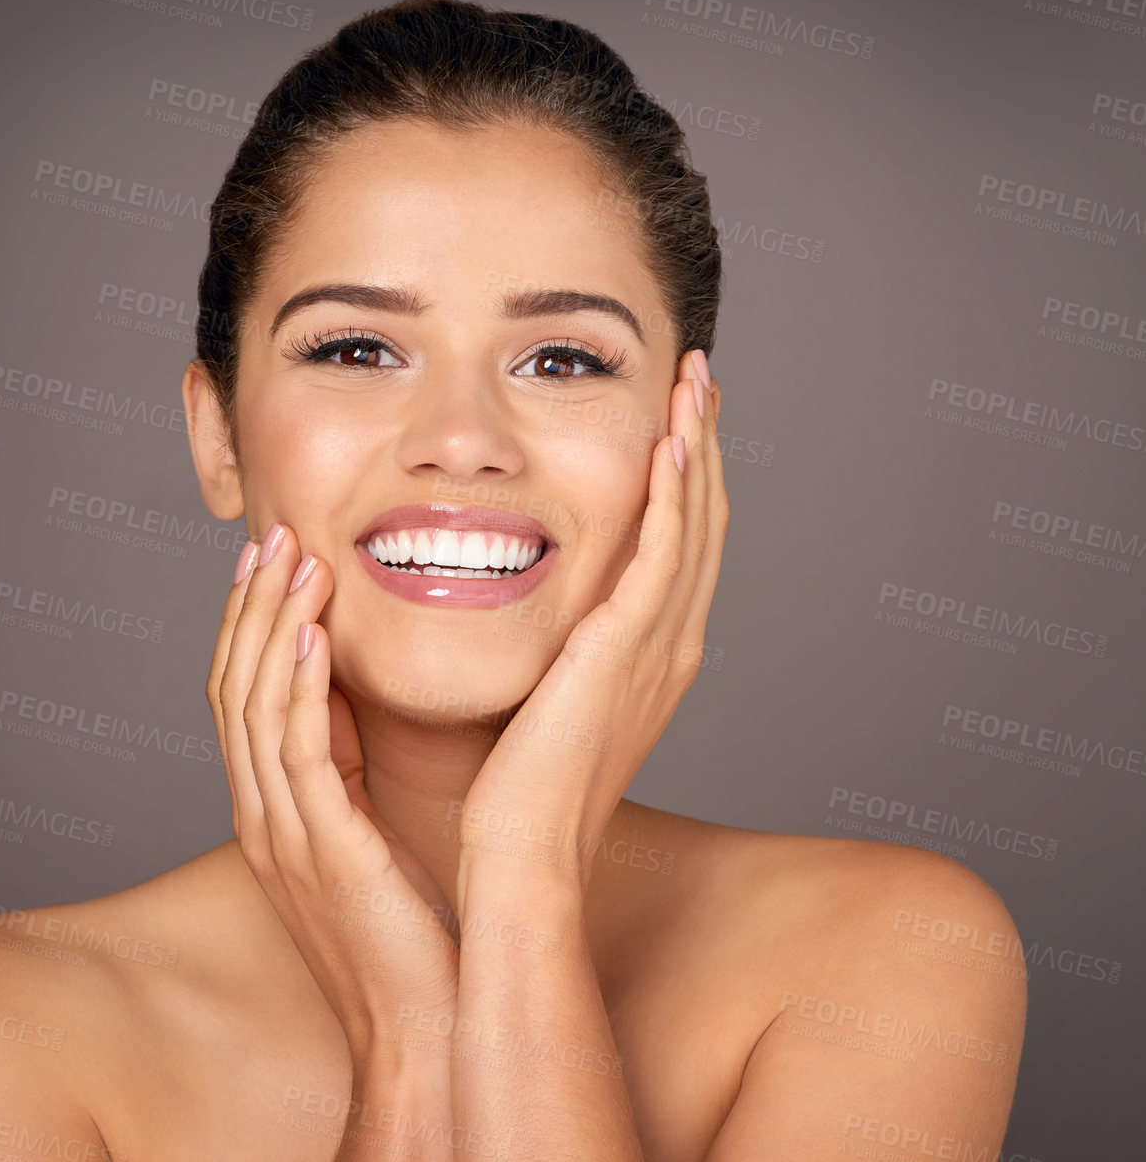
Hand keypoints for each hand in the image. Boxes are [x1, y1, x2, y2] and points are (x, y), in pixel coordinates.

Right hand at [206, 523, 459, 1062]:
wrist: (420, 1029)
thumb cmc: (404, 931)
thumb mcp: (362, 830)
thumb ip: (342, 764)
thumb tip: (344, 688)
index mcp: (268, 810)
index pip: (237, 696)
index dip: (246, 624)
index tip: (268, 561)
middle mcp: (261, 817)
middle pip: (232, 688)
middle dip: (248, 607)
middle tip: (269, 536)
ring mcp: (283, 836)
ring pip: (255, 708)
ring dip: (271, 627)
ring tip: (294, 560)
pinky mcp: (323, 851)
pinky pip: (298, 754)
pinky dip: (298, 688)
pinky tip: (311, 636)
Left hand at [460, 350, 727, 892]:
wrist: (523, 849)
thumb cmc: (521, 784)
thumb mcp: (552, 697)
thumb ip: (559, 645)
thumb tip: (537, 610)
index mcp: (654, 653)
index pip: (682, 542)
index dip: (686, 475)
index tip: (677, 415)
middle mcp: (672, 642)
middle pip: (704, 519)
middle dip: (703, 442)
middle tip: (700, 376)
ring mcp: (660, 644)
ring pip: (695, 522)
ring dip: (697, 446)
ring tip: (695, 380)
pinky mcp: (630, 646)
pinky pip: (664, 552)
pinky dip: (674, 493)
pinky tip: (669, 441)